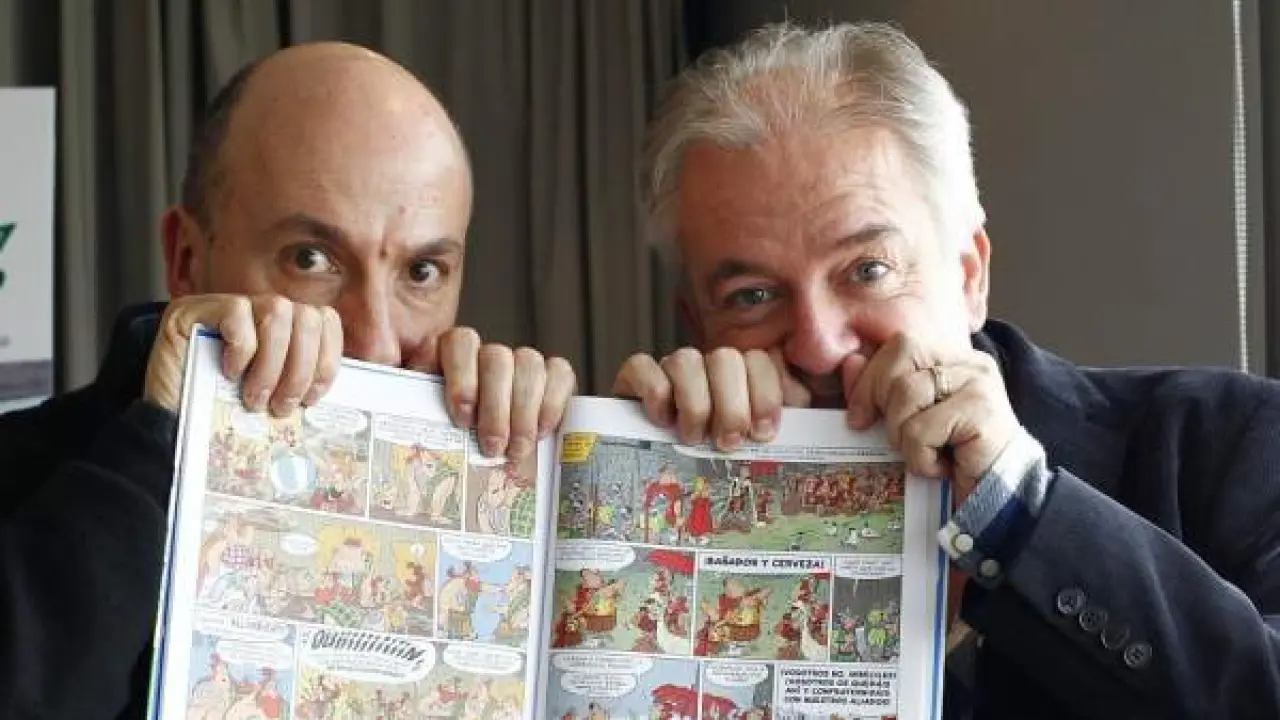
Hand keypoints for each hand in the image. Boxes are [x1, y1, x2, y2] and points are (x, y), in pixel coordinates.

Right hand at [144, 294, 341, 414]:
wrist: (165, 430)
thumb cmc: (219, 419)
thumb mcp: (272, 400)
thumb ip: (299, 384)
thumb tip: (334, 392)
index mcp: (282, 331)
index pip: (325, 321)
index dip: (327, 358)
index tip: (313, 396)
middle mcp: (257, 312)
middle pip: (307, 316)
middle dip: (301, 368)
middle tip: (282, 406)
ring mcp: (225, 307)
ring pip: (277, 310)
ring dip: (273, 362)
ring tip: (255, 397)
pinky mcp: (193, 309)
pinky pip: (237, 311)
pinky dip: (241, 348)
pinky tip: (229, 373)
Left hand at [411, 327, 575, 460]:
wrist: (479, 457)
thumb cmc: (443, 439)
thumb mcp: (417, 420)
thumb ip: (404, 406)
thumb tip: (373, 386)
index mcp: (448, 354)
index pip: (460, 343)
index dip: (463, 377)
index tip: (462, 418)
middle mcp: (485, 353)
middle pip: (497, 358)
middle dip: (496, 406)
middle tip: (493, 447)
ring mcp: (519, 362)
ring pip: (529, 363)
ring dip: (524, 410)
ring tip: (517, 449)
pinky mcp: (550, 376)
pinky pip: (559, 372)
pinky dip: (553, 401)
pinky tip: (543, 431)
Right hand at [612, 347, 810, 449]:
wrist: (657, 475)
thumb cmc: (715, 459)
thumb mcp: (755, 441)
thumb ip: (785, 417)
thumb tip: (802, 403)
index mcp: (742, 377)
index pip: (760, 360)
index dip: (765, 394)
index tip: (763, 432)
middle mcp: (708, 368)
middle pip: (726, 358)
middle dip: (732, 405)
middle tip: (728, 441)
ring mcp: (671, 370)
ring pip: (686, 359)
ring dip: (695, 404)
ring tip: (694, 438)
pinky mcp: (634, 378)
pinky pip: (642, 366)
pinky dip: (654, 393)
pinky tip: (661, 420)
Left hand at [843, 333, 1019, 501]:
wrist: (996, 500)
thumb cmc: (950, 459)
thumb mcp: (906, 419)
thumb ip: (878, 388)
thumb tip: (850, 363)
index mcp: (952, 358)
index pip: (900, 345)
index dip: (871, 379)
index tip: (860, 417)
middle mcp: (969, 363)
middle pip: (902, 354)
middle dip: (883, 400)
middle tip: (898, 438)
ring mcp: (979, 383)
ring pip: (906, 393)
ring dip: (903, 437)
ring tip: (926, 455)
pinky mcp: (982, 412)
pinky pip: (921, 430)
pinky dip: (921, 458)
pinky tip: (944, 469)